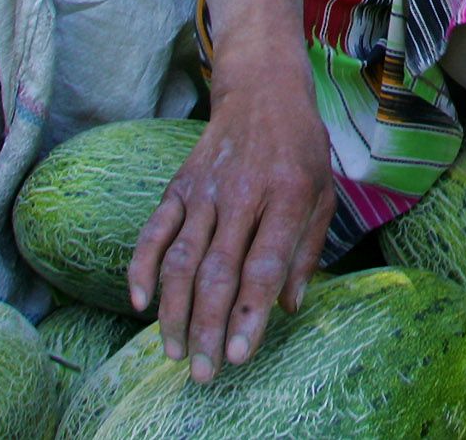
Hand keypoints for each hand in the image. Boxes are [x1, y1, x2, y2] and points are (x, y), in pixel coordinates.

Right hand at [130, 0, 333, 382]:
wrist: (261, 90)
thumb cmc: (302, 148)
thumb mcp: (325, 192)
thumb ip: (308, 250)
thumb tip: (289, 307)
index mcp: (289, 196)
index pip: (264, 265)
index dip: (249, 313)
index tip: (238, 355)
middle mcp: (244, 195)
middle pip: (218, 272)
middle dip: (208, 328)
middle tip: (203, 374)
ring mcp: (206, 190)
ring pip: (183, 259)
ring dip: (175, 311)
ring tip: (176, 353)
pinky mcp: (178, 186)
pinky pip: (154, 231)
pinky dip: (143, 267)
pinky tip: (140, 303)